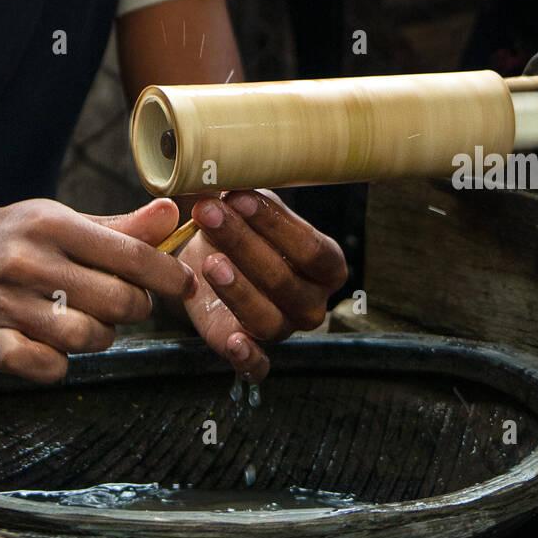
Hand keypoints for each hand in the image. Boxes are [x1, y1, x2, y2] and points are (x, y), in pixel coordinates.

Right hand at [0, 198, 194, 382]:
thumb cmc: (23, 241)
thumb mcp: (68, 222)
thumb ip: (123, 228)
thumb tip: (173, 215)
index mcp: (52, 225)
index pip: (130, 254)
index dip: (167, 274)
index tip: (184, 283)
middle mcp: (27, 262)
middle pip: (116, 301)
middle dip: (135, 307)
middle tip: (126, 303)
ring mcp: (6, 303)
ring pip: (87, 337)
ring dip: (101, 336)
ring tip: (90, 321)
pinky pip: (46, 367)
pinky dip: (60, 364)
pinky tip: (56, 347)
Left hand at [175, 191, 347, 381]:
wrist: (210, 260)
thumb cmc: (241, 228)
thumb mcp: (247, 206)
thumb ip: (243, 194)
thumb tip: (222, 170)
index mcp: (326, 265)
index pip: (311, 249)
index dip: (275, 225)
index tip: (238, 198)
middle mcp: (311, 301)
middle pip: (285, 280)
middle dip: (244, 245)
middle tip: (210, 215)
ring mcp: (284, 328)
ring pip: (268, 317)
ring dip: (238, 290)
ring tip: (210, 262)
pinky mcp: (253, 351)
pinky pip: (258, 366)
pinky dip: (248, 358)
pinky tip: (233, 341)